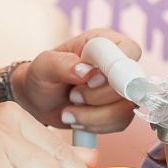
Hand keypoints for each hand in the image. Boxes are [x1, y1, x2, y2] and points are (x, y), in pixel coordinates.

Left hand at [14, 28, 140, 132]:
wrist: (39, 98)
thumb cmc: (42, 76)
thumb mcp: (43, 66)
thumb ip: (62, 64)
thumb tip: (88, 72)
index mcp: (104, 41)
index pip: (129, 50)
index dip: (114, 70)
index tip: (89, 81)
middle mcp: (118, 63)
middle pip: (129, 85)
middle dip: (96, 98)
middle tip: (72, 96)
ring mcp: (121, 88)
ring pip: (125, 109)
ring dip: (93, 117)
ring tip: (69, 111)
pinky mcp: (118, 109)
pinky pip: (119, 123)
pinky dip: (95, 126)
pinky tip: (77, 119)